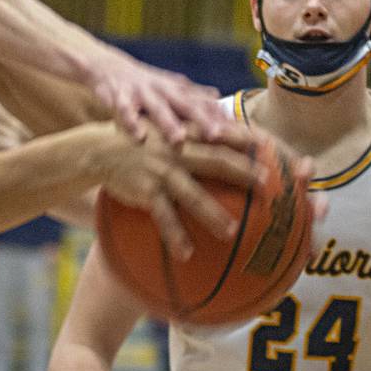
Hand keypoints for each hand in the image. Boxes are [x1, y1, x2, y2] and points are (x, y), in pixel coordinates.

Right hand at [86, 49, 230, 145]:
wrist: (105, 67)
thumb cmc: (143, 83)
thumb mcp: (170, 87)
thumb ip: (195, 95)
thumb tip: (222, 100)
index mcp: (177, 91)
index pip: (204, 104)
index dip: (222, 118)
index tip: (239, 133)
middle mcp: (163, 91)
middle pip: (186, 106)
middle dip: (201, 120)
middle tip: (217, 136)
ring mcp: (141, 93)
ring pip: (157, 109)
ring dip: (168, 124)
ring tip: (179, 140)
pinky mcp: (118, 98)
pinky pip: (124, 112)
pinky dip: (131, 123)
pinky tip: (139, 137)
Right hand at [96, 127, 286, 259]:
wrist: (98, 149)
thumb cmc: (139, 139)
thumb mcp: (165, 126)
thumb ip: (194, 127)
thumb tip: (222, 116)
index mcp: (185, 134)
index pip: (222, 133)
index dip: (248, 139)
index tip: (272, 147)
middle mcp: (176, 150)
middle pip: (216, 160)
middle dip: (243, 172)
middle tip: (267, 186)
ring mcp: (160, 170)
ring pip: (192, 194)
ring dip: (212, 214)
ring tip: (231, 232)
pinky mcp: (145, 190)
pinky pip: (164, 216)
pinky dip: (175, 235)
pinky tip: (186, 254)